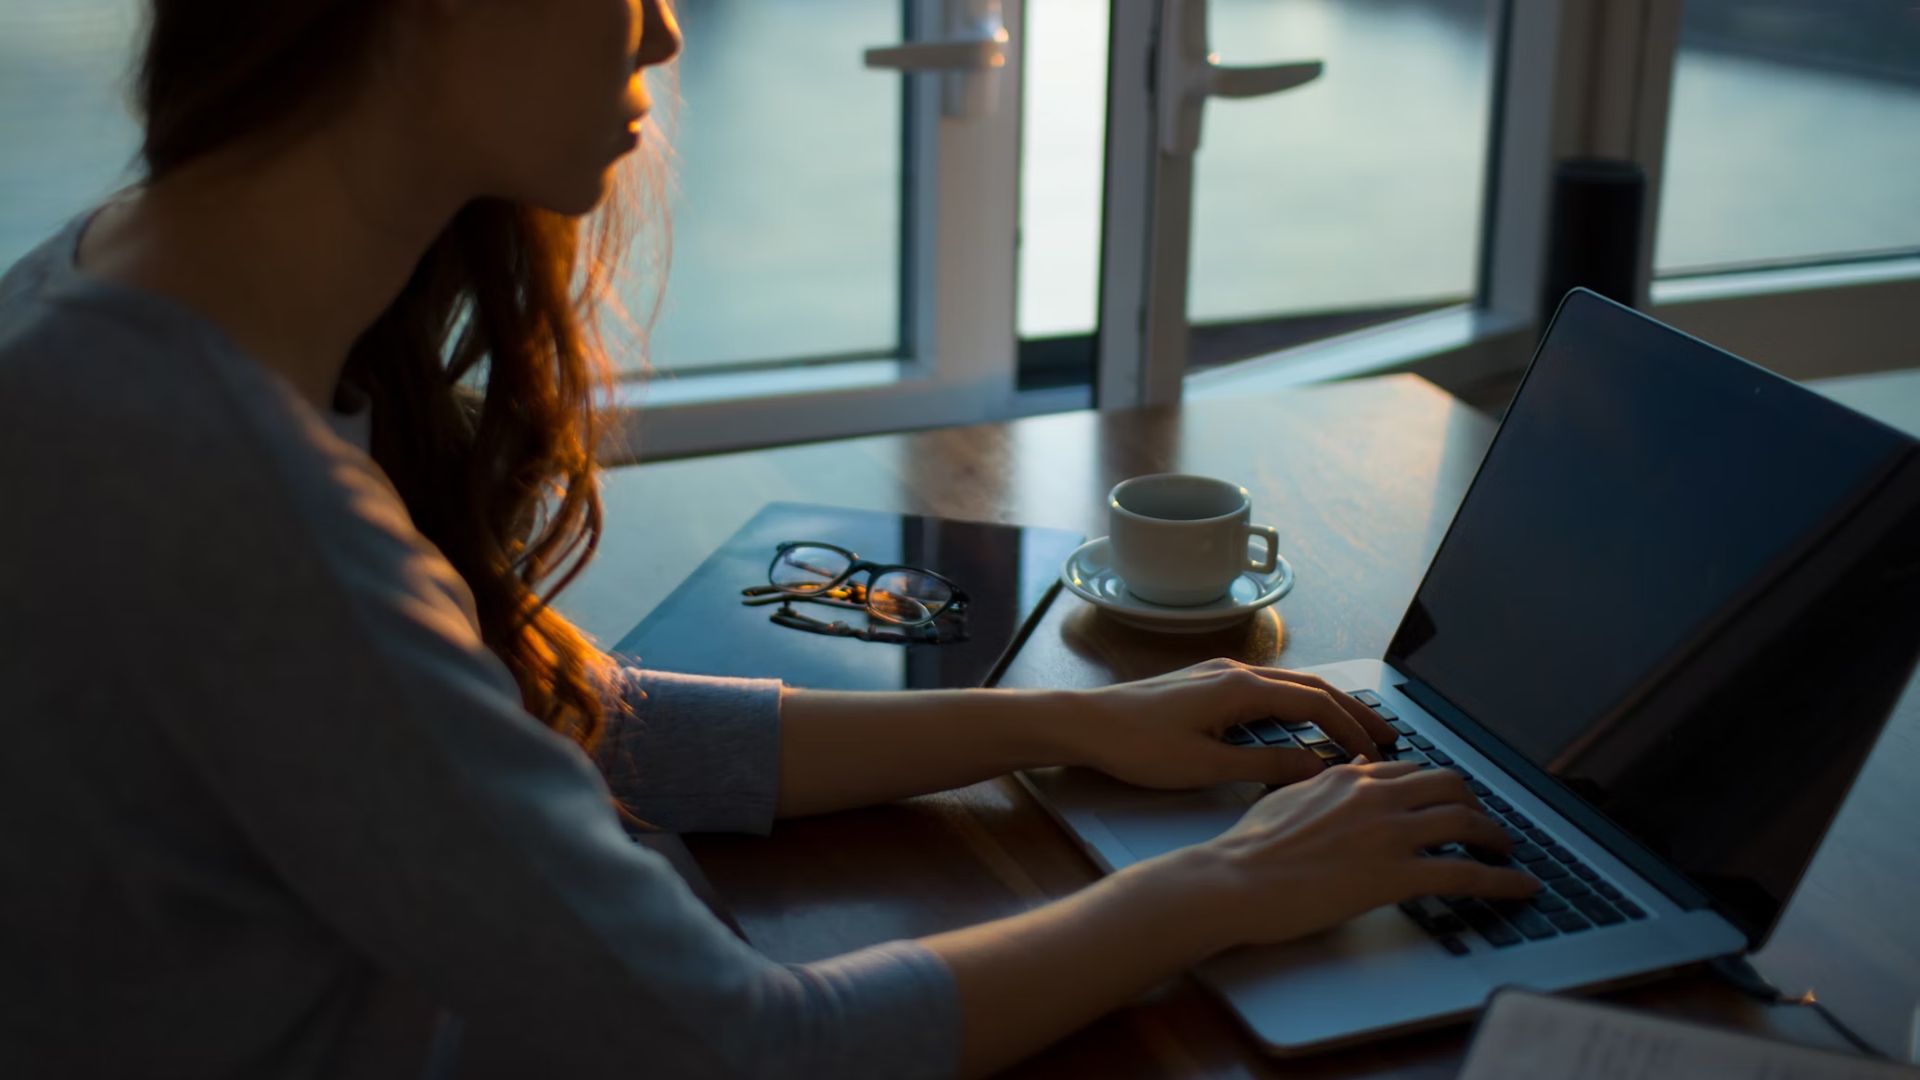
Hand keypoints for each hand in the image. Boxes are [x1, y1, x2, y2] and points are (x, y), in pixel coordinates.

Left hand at [1071, 659, 1401, 789]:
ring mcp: (1220, 674)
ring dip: (1326, 705)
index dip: (1351, 729)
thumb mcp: (1206, 766)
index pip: (1315, 703)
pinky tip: (1301, 724)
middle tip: (1388, 735)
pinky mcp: (1206, 683)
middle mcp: (1236, 672)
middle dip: (1353, 710)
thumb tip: (1317, 768)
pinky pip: (1267, 689)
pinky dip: (1297, 704)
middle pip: (1311, 686)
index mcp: (1241, 688)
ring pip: (1290, 685)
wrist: (1085, 722)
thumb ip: (1265, 767)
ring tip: (1354, 730)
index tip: (1377, 755)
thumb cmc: (1137, 746)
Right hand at [1176, 759, 1537, 949]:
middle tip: (1484, 824)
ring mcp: (1389, 834)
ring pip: (1466, 821)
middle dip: (1476, 804)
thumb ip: (1323, 784)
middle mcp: (1376, 796)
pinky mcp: (1395, 875)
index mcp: (1349, 778)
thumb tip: (1347, 771)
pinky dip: (1503, 881)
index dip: (1439, 787)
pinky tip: (1521, 888)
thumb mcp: (1286, 797)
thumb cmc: (1249, 848)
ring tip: (1507, 853)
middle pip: (1450, 786)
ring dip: (1496, 838)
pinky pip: (1466, 873)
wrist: (1234, 880)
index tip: (1450, 801)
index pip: (1412, 771)